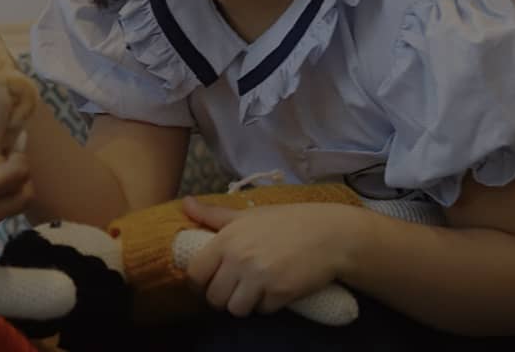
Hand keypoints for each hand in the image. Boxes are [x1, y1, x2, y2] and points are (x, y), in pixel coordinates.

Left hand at [182, 198, 368, 317]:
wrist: (330, 234)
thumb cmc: (288, 222)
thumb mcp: (249, 214)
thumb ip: (214, 215)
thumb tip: (185, 204)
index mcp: (228, 239)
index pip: (195, 273)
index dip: (198, 284)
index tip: (208, 284)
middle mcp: (240, 259)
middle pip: (214, 297)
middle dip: (222, 298)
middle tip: (234, 290)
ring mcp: (260, 277)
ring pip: (235, 309)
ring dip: (243, 305)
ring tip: (253, 292)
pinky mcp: (280, 293)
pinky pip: (262, 311)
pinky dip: (267, 306)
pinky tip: (275, 291)